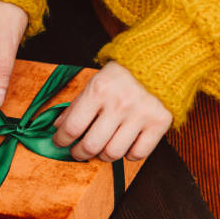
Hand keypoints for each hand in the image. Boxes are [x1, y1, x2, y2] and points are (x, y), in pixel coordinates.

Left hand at [52, 61, 172, 161]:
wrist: (158, 62)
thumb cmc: (121, 75)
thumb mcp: (94, 83)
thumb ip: (77, 105)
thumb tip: (59, 127)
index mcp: (99, 90)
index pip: (72, 127)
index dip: (61, 140)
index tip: (59, 142)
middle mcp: (120, 103)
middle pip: (91, 145)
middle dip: (79, 153)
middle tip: (77, 151)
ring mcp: (141, 114)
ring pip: (113, 153)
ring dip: (102, 156)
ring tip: (99, 149)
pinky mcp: (159, 122)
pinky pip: (138, 154)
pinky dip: (128, 155)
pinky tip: (124, 145)